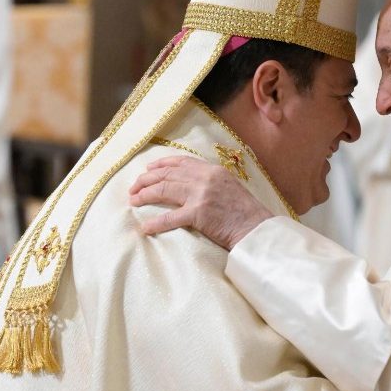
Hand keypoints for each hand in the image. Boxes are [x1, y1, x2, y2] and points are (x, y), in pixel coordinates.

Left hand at [128, 155, 272, 248]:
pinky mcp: (198, 213)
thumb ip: (211, 181)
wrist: (256, 228)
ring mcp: (201, 194)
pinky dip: (155, 223)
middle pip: (167, 174)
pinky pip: (170, 217)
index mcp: (213, 170)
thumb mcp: (229, 187)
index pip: (180, 162)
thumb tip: (190, 185)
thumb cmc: (246, 212)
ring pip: (164, 190)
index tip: (148, 169)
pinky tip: (145, 228)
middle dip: (146, 179)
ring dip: (144, 195)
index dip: (161, 165)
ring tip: (133, 200)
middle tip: (133, 187)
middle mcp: (205, 178)